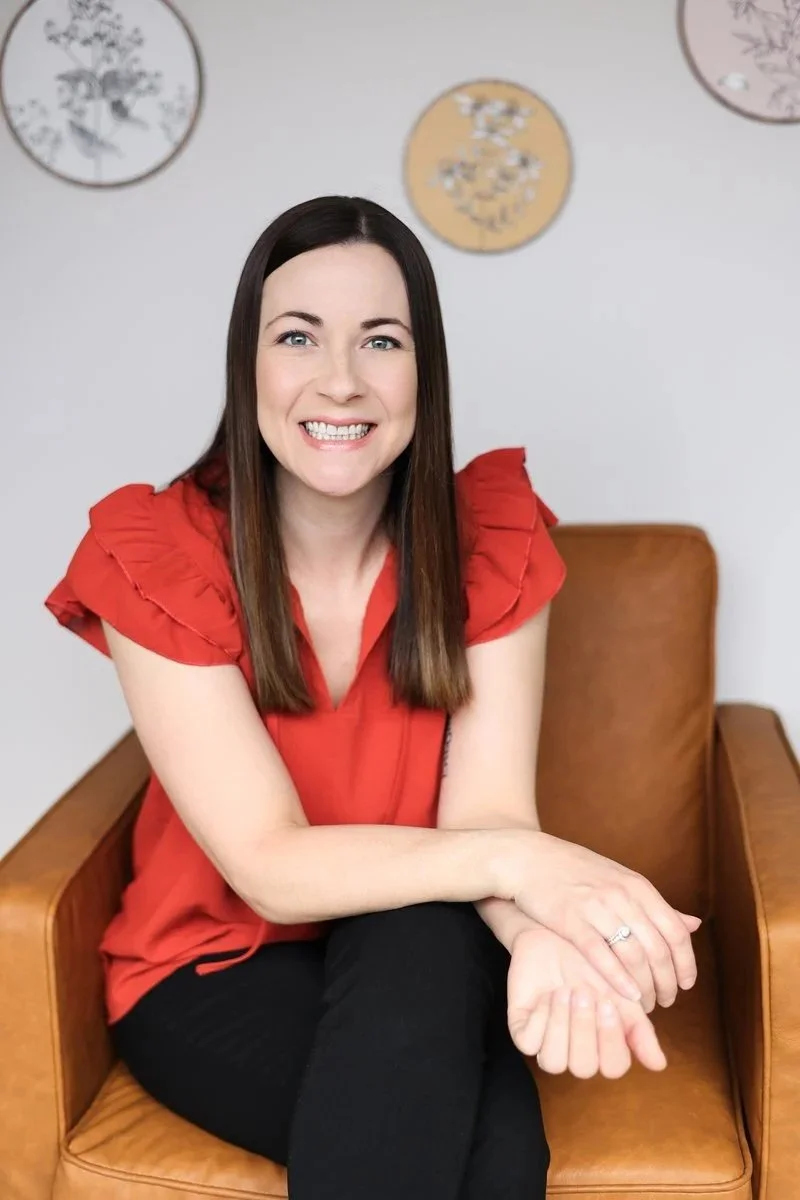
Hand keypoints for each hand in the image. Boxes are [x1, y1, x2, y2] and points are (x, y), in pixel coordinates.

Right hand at [504, 831, 700, 1006]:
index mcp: (638, 887)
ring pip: (633, 956)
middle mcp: (622, 896)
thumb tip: (694, 925)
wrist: (529, 857)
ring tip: (646, 1005)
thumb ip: (656, 906)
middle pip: (658, 949)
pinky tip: (626, 995)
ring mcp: (596, 908)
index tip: (686, 985)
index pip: (675, 932)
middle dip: (667, 982)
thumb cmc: (576, 871)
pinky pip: (601, 955)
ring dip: (645, 987)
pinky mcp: (570, 920)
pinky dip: (618, 979)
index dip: (686, 963)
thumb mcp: (622, 880)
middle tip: (667, 1002)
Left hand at [506, 925, 666, 1076]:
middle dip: (584, 1029)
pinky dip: (541, 1019)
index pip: (613, 1067)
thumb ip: (640, 1030)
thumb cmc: (594, 966)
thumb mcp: (624, 995)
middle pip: (583, 1068)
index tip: (608, 1002)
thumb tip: (660, 1065)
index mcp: (602, 1048)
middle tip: (584, 993)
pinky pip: (529, 1043)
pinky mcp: (522, 1031)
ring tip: (565, 993)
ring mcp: (547, 1043)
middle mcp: (575, 1051)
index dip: (611, 1040)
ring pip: (554, 1062)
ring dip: (562, 1026)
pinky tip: (548, 994)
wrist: (559, 937)